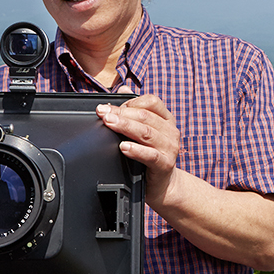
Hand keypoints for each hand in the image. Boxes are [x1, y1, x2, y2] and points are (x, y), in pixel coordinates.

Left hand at [96, 88, 180, 203]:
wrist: (163, 184)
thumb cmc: (152, 155)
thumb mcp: (145, 130)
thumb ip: (135, 109)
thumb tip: (123, 89)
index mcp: (166, 119)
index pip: (152, 102)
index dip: (130, 102)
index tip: (111, 107)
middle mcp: (171, 131)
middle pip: (145, 116)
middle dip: (121, 113)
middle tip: (103, 113)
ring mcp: (170, 148)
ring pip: (147, 133)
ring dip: (126, 127)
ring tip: (109, 124)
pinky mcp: (165, 164)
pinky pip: (150, 155)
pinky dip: (136, 150)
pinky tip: (123, 147)